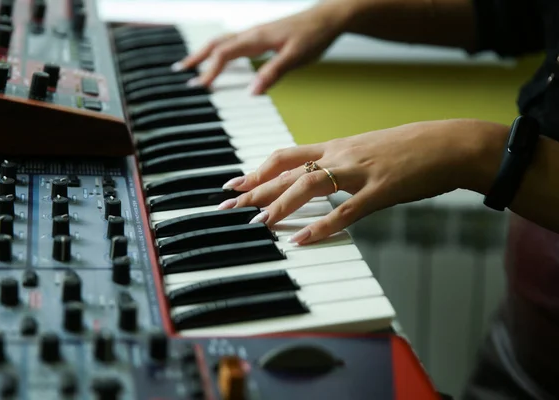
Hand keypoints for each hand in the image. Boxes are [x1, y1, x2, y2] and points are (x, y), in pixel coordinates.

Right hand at [172, 1, 348, 93]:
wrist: (328, 18)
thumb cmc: (314, 36)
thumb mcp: (295, 57)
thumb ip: (273, 73)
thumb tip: (252, 92)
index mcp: (256, 38)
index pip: (224, 53)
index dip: (210, 70)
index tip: (198, 87)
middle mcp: (252, 33)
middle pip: (216, 43)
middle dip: (196, 57)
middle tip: (178, 70)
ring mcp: (256, 34)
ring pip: (223, 41)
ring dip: (205, 53)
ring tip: (191, 65)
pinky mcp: (262, 36)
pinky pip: (233, 42)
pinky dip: (220, 51)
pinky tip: (220, 59)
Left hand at [217, 119, 506, 243]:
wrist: (450, 143)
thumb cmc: (411, 148)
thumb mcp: (369, 149)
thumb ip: (342, 163)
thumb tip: (322, 179)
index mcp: (338, 146)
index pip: (286, 155)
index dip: (257, 169)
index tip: (235, 181)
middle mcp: (341, 155)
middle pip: (287, 170)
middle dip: (254, 188)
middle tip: (227, 204)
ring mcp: (360, 172)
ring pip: (308, 185)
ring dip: (279, 204)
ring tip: (257, 221)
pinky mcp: (380, 191)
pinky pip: (344, 211)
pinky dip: (321, 227)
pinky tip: (301, 240)